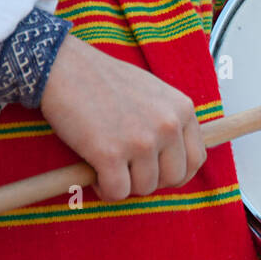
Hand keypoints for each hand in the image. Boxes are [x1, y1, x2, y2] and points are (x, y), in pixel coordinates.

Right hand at [40, 36, 205, 201]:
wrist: (64, 67)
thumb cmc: (105, 80)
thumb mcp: (154, 92)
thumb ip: (169, 120)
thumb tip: (175, 157)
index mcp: (183, 109)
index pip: (196, 159)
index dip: (176, 173)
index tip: (156, 172)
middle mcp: (168, 125)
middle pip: (174, 178)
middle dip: (150, 181)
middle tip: (128, 171)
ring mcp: (141, 140)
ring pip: (144, 188)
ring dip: (125, 185)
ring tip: (107, 167)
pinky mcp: (110, 154)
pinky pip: (117, 192)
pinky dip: (105, 191)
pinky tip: (95, 175)